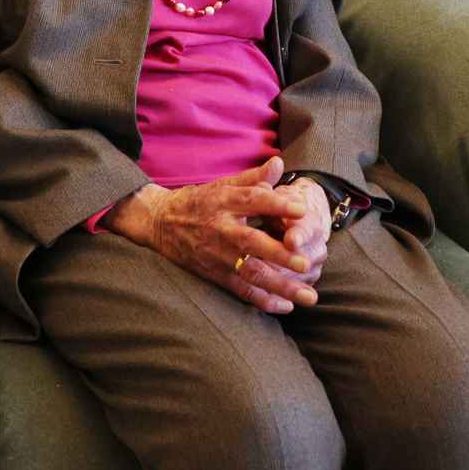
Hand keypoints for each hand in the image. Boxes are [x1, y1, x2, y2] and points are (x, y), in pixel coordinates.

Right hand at [105, 157, 318, 315]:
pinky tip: (286, 306)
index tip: (302, 209)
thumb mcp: (222, 185)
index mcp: (224, 202)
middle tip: (305, 263)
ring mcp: (218, 255)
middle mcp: (222, 229)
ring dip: (280, 286)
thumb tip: (279, 163)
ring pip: (251, 273)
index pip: (252, 200)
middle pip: (252, 242)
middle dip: (279, 254)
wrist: (160, 223)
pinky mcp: (216, 274)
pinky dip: (263, 301)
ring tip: (308, 296)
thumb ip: (253, 178)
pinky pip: (241, 290)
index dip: (277, 204)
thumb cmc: (199, 201)